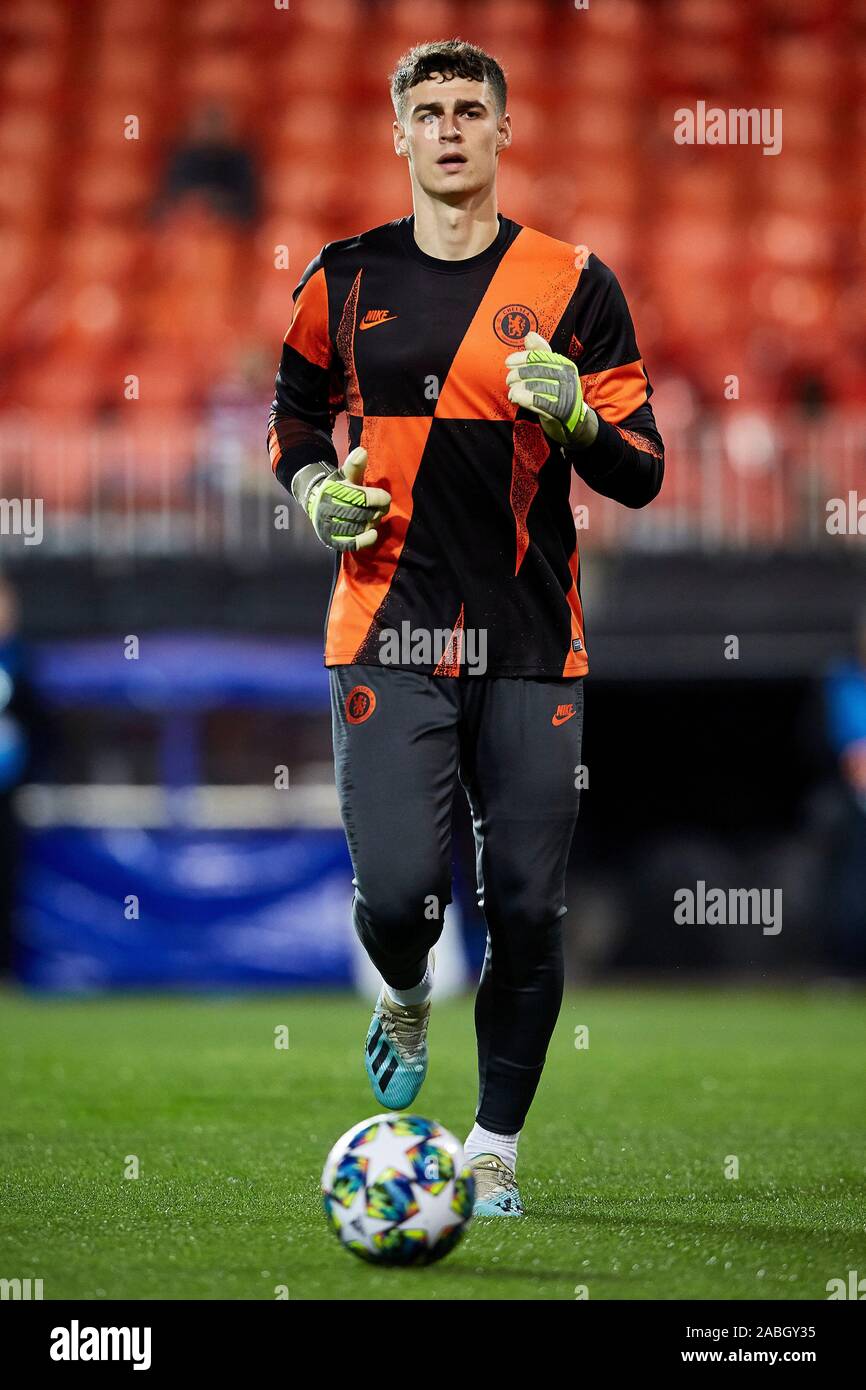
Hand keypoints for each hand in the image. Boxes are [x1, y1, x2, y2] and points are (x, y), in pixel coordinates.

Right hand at [295, 447, 390, 551]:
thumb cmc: (339, 489)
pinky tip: (373, 534)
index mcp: (333, 491)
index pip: (360, 498)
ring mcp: (330, 526)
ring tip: (375, 517)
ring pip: (358, 527)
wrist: (318, 504)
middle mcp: (329, 509)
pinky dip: (364, 540)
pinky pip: (351, 543)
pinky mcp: (332, 540)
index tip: (384, 497)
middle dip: (376, 511)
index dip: (377, 498)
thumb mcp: (345, 475)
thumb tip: (362, 452)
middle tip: (381, 508)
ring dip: (372, 523)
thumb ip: (355, 466)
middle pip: (362, 514)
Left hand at [505, 331, 594, 446]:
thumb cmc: (556, 394)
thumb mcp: (550, 372)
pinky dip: (524, 398)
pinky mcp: (560, 410)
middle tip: (509, 380)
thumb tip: (529, 335)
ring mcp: (565, 394)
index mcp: (565, 365)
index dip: (522, 358)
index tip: (508, 362)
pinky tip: (516, 398)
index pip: (541, 357)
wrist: (572, 422)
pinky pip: (539, 401)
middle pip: (537, 371)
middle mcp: (567, 378)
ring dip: (518, 388)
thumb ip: (539, 354)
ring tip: (512, 392)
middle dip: (518, 375)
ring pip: (536, 386)